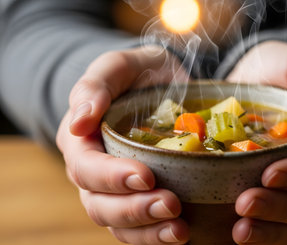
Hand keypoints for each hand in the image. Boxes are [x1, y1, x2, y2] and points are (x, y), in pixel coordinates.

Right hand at [56, 46, 189, 243]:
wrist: (162, 84)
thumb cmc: (138, 73)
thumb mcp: (118, 66)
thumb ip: (96, 85)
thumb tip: (79, 122)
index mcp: (81, 141)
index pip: (86, 168)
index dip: (112, 177)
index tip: (145, 176)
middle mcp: (93, 172)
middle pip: (100, 205)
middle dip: (134, 209)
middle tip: (171, 205)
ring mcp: (115, 190)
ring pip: (119, 224)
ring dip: (148, 231)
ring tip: (180, 230)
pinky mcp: (138, 197)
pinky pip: (140, 228)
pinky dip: (157, 234)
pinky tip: (182, 232)